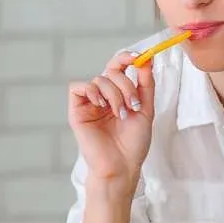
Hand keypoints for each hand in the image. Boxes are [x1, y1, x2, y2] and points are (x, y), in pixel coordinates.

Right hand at [67, 50, 155, 185]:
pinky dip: (92, 91)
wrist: (122, 166)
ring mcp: (90, 103)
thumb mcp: (146, 109)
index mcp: (119, 94)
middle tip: (133, 105)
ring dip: (114, 94)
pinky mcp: (77, 111)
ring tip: (121, 114)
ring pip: (99, 79)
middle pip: (111, 72)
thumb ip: (146, 84)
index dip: (126, 57)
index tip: (138, 57)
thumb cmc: (133, 143)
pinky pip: (79, 87)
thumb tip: (147, 59)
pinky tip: (101, 105)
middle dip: (126, 85)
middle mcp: (103, 96)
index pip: (119, 68)